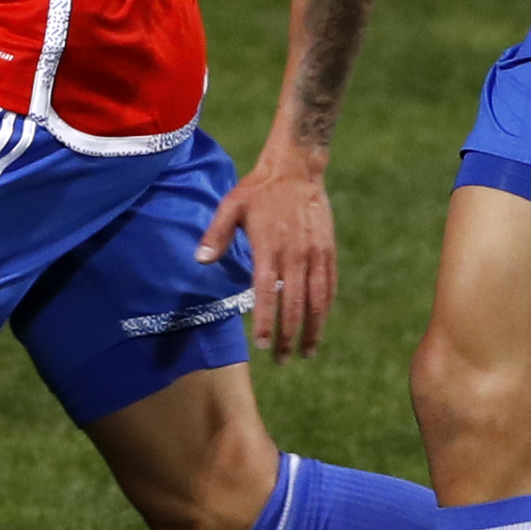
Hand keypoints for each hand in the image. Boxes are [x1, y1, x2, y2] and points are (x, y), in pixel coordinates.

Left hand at [198, 155, 334, 358]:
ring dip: (313, 329)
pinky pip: (330, 286)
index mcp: (269, 249)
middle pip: (295, 305)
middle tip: (283, 360)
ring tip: (307, 352)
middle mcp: (295, 256)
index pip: (267, 294)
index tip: (263, 345)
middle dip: (289, 336)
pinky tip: (320, 323)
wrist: (296, 169)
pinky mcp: (328, 251)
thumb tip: (200, 261)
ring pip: (318, 301)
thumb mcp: (230, 206)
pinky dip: (325, 308)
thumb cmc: (258, 190)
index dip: (266, 322)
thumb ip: (216, 235)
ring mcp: (315, 255)